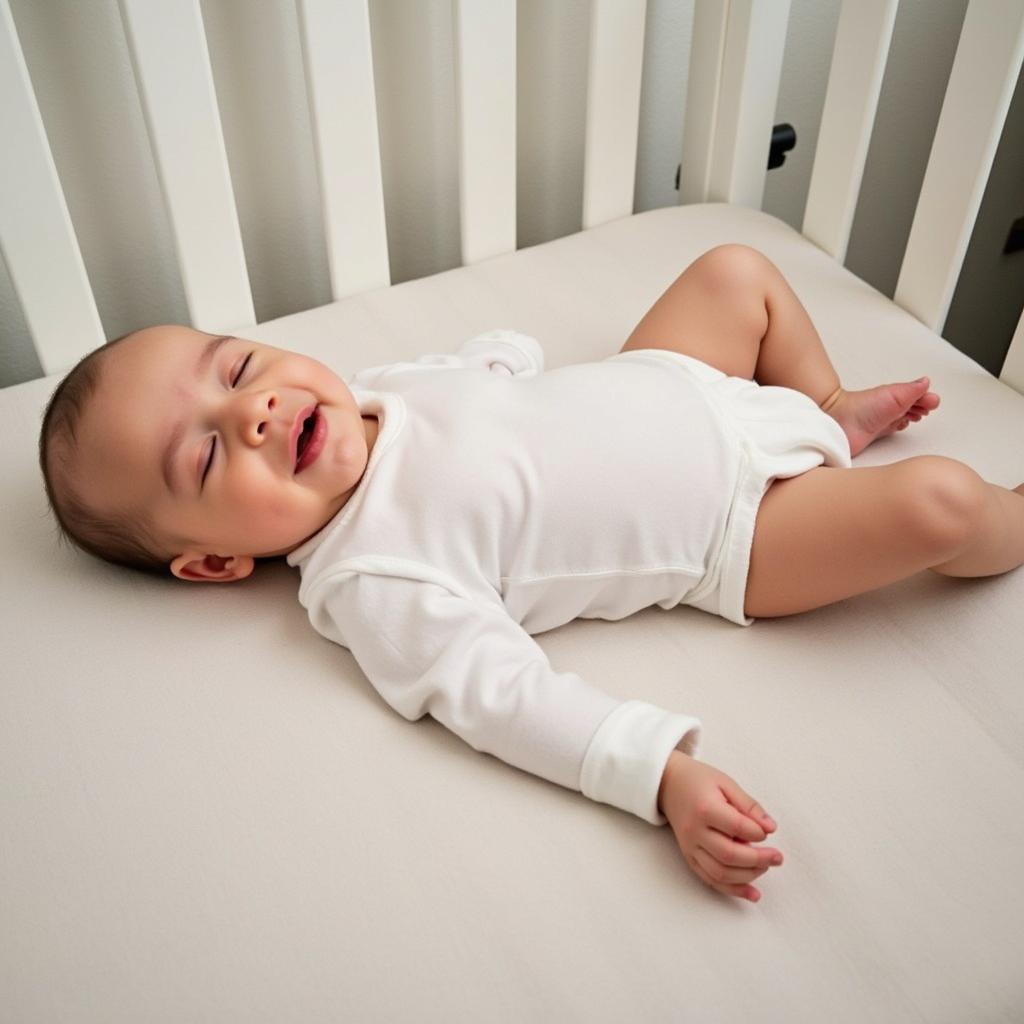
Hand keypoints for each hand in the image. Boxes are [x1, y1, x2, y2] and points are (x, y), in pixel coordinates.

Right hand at [657, 751, 782, 902]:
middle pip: (729, 855)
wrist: (668, 785)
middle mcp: (695, 831)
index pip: (737, 827)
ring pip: (721, 873)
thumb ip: (749, 806)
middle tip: (777, 857)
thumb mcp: (726, 783)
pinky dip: (733, 890)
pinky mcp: (689, 857)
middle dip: (758, 860)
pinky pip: (711, 880)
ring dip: (748, 876)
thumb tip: (771, 828)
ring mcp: (690, 847)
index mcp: (705, 808)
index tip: (767, 831)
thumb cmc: (699, 781)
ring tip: (766, 867)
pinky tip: (752, 894)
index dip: (757, 833)